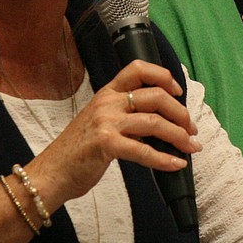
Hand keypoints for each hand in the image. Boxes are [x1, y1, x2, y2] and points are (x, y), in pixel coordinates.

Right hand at [31, 60, 201, 203]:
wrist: (50, 173)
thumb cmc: (78, 151)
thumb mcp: (99, 122)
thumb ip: (124, 115)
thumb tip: (160, 122)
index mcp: (106, 93)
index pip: (138, 69)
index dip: (163, 76)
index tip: (178, 92)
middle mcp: (107, 102)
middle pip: (156, 96)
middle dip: (180, 113)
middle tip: (191, 129)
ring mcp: (106, 122)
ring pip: (154, 122)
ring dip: (179, 136)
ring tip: (191, 147)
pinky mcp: (105, 144)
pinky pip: (144, 150)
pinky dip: (165, 159)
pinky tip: (176, 164)